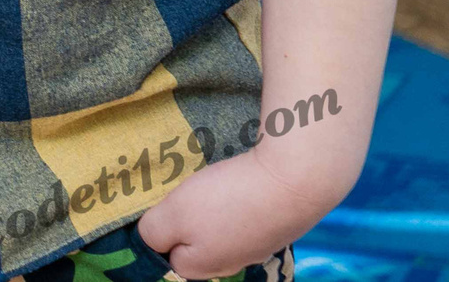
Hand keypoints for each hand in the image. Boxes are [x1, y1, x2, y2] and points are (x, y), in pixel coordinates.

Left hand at [136, 145, 333, 278]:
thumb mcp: (174, 215)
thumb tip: (151, 238)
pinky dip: (239, 197)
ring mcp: (258, 246)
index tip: (167, 201)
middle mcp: (232, 264)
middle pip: (195, 240)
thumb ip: (153, 232)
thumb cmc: (228, 200)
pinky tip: (240, 181)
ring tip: (216, 182)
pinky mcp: (275, 224)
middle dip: (189, 214)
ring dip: (215, 203)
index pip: (167, 253)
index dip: (162, 225)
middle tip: (191, 187)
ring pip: (220, 225)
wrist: (297, 181)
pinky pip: (245, 213)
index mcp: (204, 268)